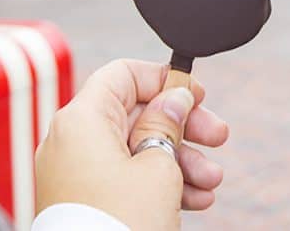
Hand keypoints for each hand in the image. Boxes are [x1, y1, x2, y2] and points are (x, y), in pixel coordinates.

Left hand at [35, 60, 228, 229]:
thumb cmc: (120, 224)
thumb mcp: (158, 167)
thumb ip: (168, 123)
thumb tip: (174, 98)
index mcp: (82, 119)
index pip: (123, 74)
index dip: (164, 79)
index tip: (196, 93)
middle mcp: (72, 141)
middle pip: (135, 113)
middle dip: (183, 127)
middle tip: (218, 136)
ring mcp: (74, 173)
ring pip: (135, 149)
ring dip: (180, 161)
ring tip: (212, 180)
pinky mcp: (83, 200)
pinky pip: (124, 178)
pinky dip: (159, 183)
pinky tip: (195, 198)